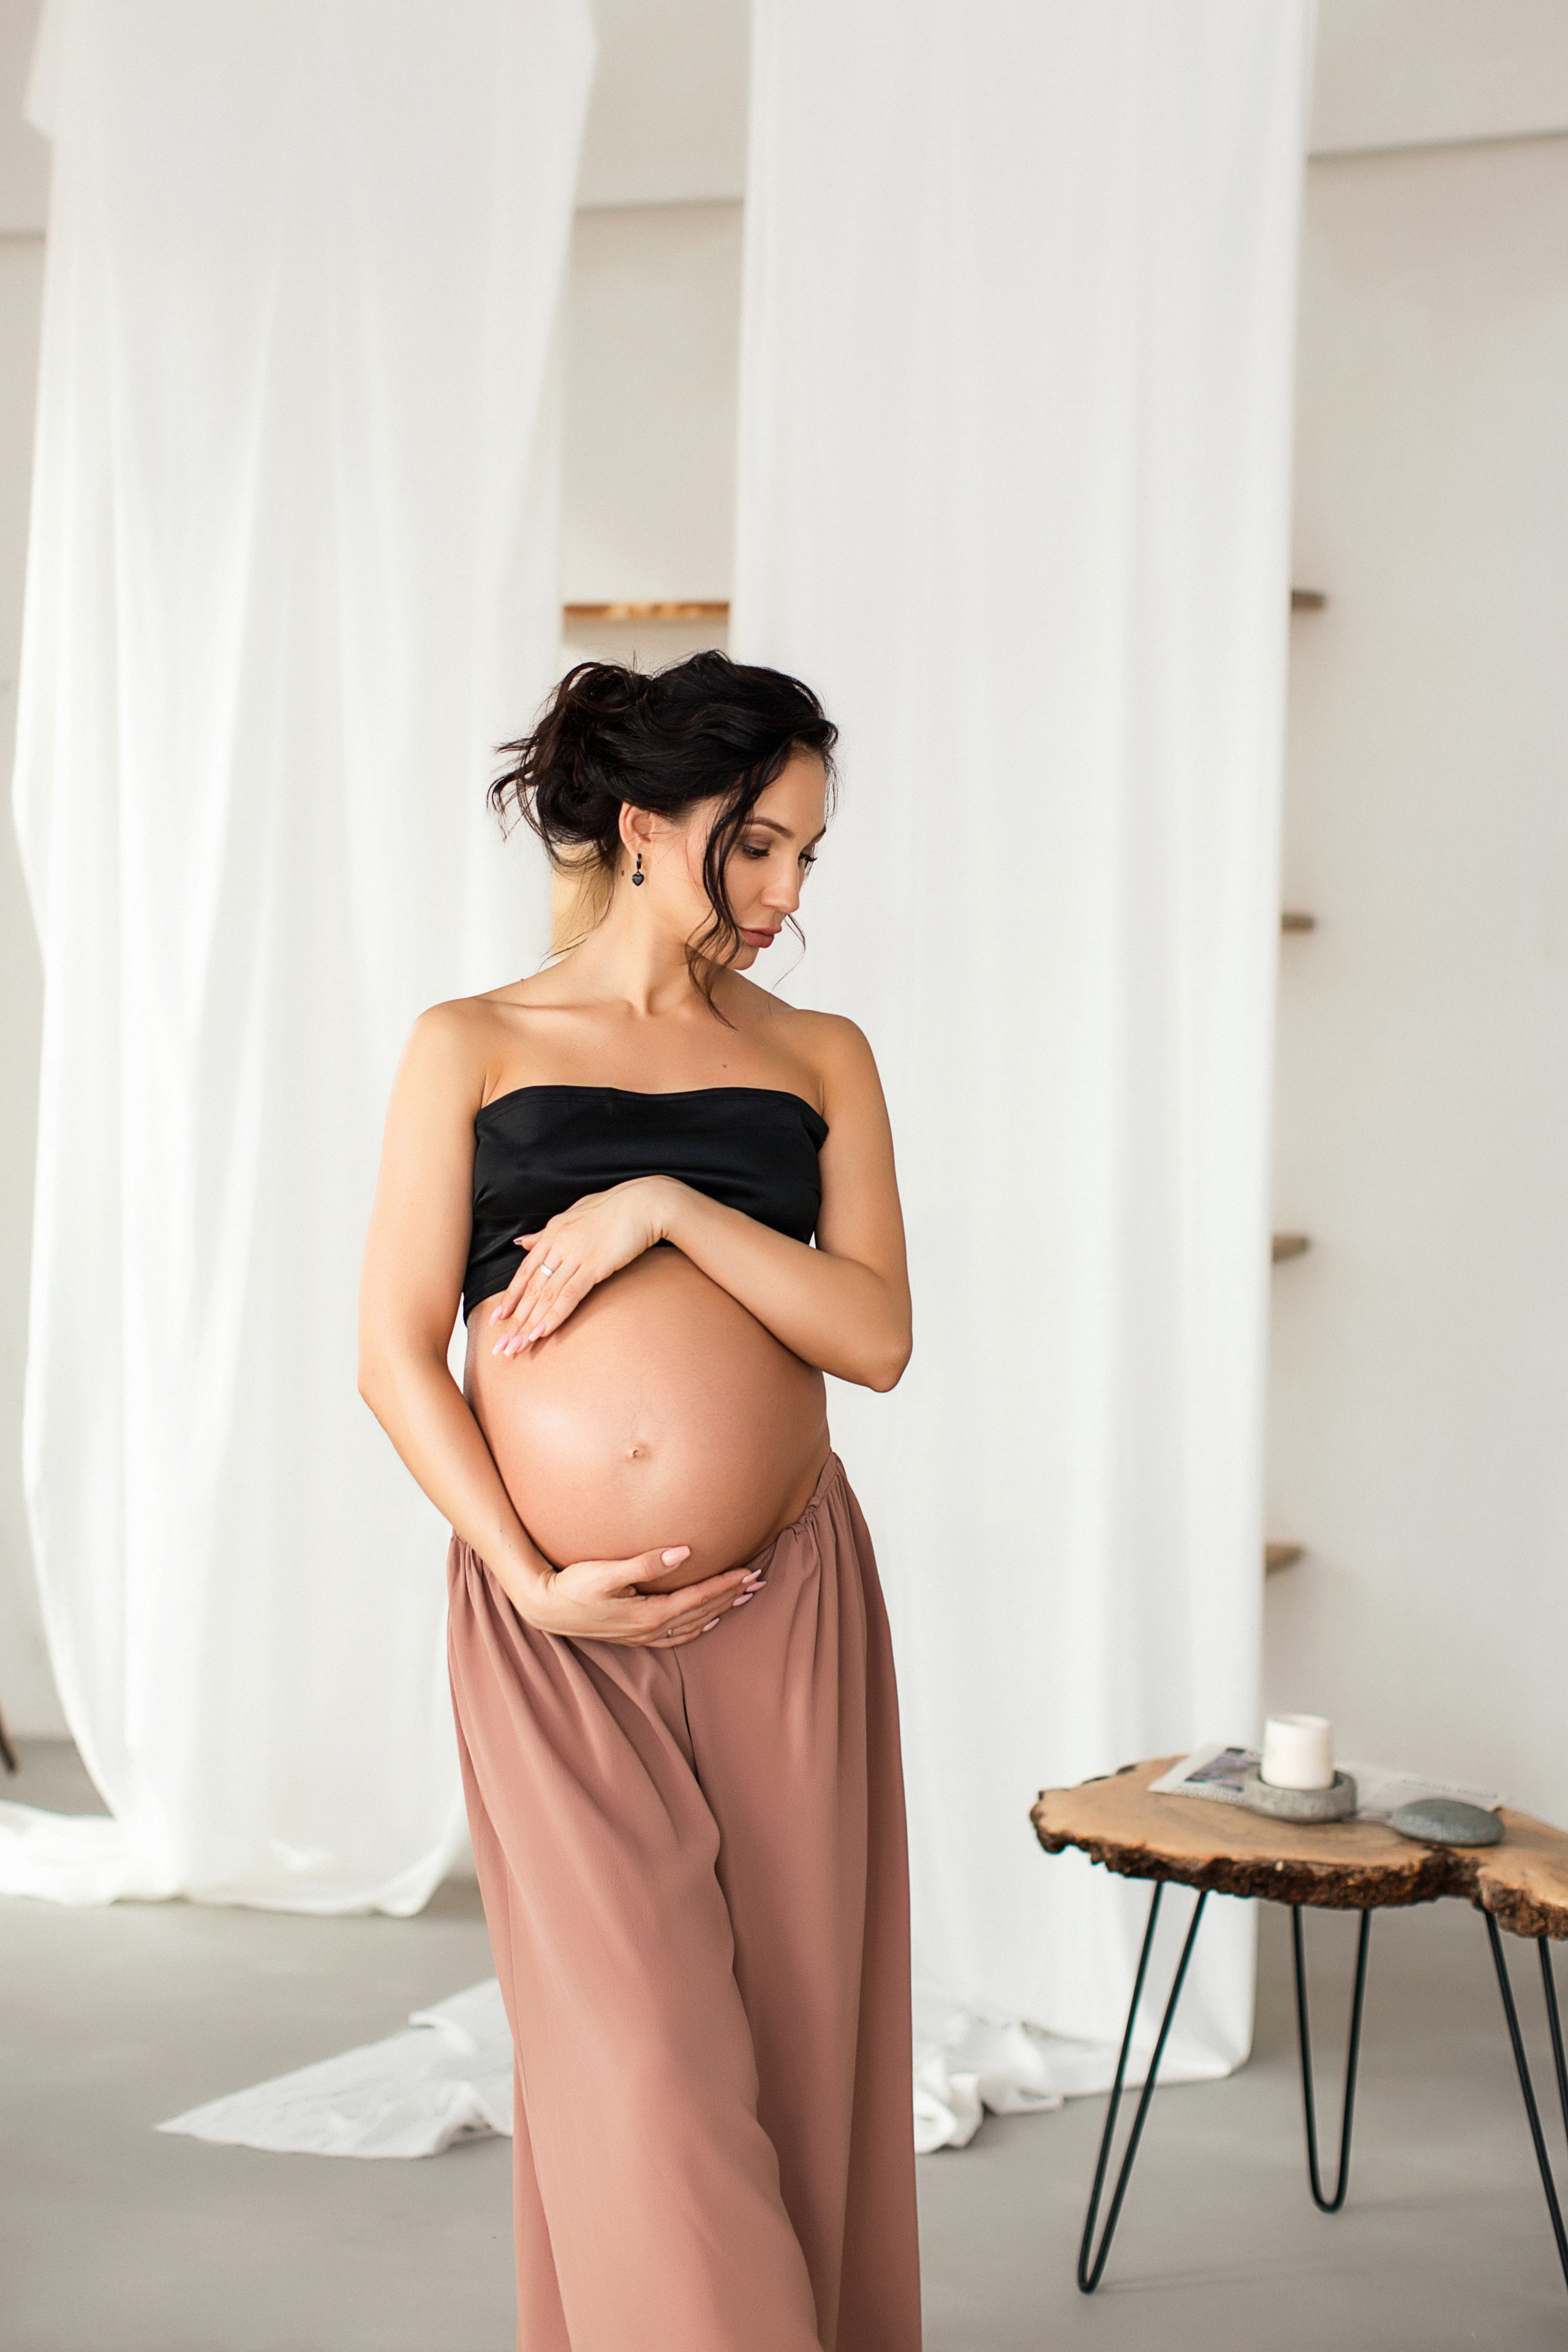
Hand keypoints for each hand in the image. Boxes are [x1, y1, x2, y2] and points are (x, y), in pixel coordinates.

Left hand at [489, 1177, 675, 1354]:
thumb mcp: (574, 1214)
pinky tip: (542, 1331)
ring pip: (546, 1294)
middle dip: (515, 1319)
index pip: (525, 1271)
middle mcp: (559, 1243)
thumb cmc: (615, 1208)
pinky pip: (570, 1294)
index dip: (510, 1297)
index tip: (497, 1318)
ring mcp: (576, 1254)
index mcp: (553, 1232)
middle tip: (502, 1345)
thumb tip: (523, 1243)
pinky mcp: (595, 1264)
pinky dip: (554, 1314)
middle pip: (532, 1288)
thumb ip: (547, 1233)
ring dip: (530, 1323)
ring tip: (517, 1346)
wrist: (646, 1203)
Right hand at [526, 1544, 765, 1647]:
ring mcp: (643, 1636)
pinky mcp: (634, 1636)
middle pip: (702, 1612)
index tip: (749, 1571)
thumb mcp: (607, 1571)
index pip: (698, 1597)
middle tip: (759, 1581)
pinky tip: (709, 1621)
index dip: (725, 1584)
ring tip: (743, 1597)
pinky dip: (698, 1628)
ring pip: (694, 1625)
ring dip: (721, 1610)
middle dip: (731, 1596)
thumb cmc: (573, 1585)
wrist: (546, 1607)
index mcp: (649, 1614)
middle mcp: (650, 1629)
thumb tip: (684, 1552)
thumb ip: (646, 1563)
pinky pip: (677, 1637)